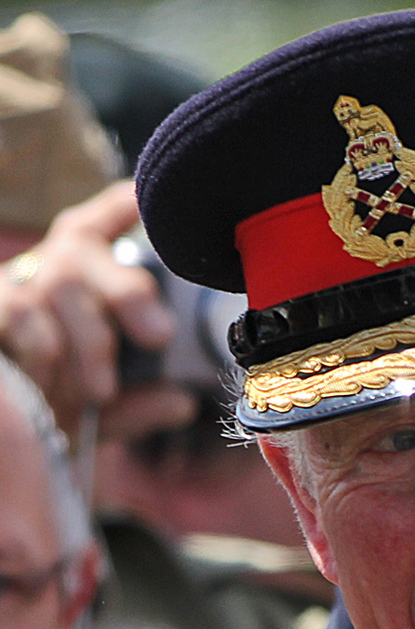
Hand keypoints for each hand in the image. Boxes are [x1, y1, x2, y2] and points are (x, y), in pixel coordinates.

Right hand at [0, 181, 193, 441]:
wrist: (7, 430)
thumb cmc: (62, 404)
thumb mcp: (109, 409)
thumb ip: (143, 404)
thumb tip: (182, 404)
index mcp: (85, 272)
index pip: (101, 221)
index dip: (121, 204)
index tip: (145, 198)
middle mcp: (45, 267)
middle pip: (82, 250)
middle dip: (128, 292)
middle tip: (160, 336)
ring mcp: (10, 283)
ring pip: (56, 287)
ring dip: (87, 343)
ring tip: (100, 392)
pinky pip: (16, 313)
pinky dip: (42, 352)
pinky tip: (51, 388)